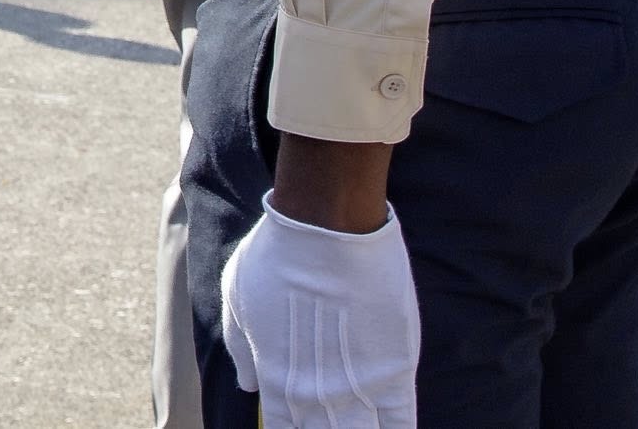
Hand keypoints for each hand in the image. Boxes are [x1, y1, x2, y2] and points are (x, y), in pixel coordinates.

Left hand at [222, 194, 419, 425]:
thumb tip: (248, 386)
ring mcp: (357, 386)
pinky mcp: (395, 372)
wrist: (326, 227)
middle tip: (330, 424)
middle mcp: (316, 393)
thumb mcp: (238, 296)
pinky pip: (399, 424)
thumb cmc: (277, 255)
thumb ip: (241, 345)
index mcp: (275, 378)